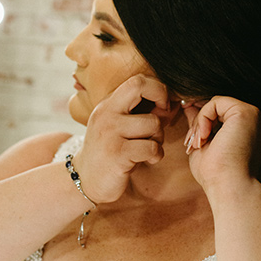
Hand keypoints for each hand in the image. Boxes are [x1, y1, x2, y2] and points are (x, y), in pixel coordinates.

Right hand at [73, 75, 176, 202]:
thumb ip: (142, 113)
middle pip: (140, 86)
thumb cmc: (110, 151)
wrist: (86, 179)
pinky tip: (147, 160)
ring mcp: (110, 133)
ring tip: (149, 147)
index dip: (157, 89)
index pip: (136, 80)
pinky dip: (156, 155)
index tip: (162, 106)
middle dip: (162, 99)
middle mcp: (106, 114)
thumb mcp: (120, 127)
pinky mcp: (117, 154)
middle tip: (163, 117)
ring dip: (159, 137)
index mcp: (108, 104)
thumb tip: (174, 103)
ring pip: (153, 123)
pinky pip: (152, 147)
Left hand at [181, 96, 260, 193]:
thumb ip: (200, 123)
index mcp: (248, 130)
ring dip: (200, 123)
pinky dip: (203, 118)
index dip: (201, 125)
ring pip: (215, 104)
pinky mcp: (245, 112)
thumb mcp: (204, 143)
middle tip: (193, 145)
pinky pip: (215, 102)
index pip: (220, 114)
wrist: (229, 187)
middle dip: (199, 124)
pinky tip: (204, 137)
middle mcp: (255, 120)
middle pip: (217, 108)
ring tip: (198, 144)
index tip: (192, 143)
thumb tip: (189, 105)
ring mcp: (253, 115)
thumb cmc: (217, 174)